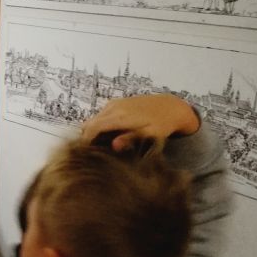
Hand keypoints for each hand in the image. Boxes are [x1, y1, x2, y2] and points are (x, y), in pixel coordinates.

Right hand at [81, 95, 198, 151]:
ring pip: (93, 119)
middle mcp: (113, 107)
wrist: (171, 106)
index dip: (86, 141)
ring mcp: (114, 104)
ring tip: (99, 146)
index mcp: (120, 116)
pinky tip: (108, 135)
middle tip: (91, 152)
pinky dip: (99, 125)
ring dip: (92, 131)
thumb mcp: (150, 134)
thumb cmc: (162, 124)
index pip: (93, 128)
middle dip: (86, 137)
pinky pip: (100, 115)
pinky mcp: (116, 103)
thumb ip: (130, 139)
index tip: (85, 153)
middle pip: (89, 123)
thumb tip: (113, 145)